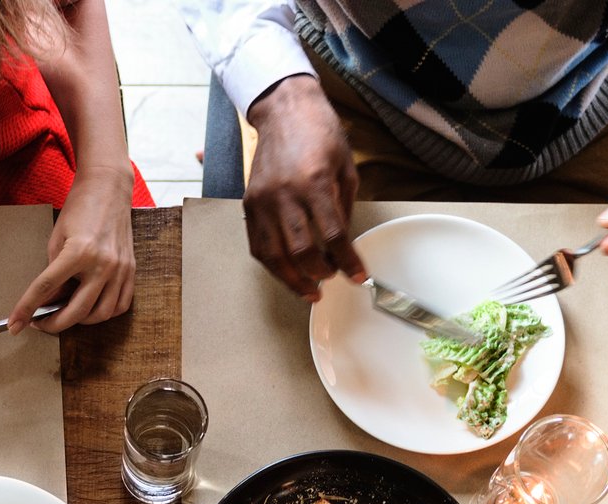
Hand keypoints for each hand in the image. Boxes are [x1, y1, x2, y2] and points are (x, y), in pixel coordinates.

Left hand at [10, 167, 133, 333]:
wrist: (109, 189)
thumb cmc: (80, 209)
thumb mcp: (57, 238)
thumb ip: (53, 271)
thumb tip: (47, 301)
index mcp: (79, 252)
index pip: (46, 289)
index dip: (27, 309)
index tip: (15, 324)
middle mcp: (103, 264)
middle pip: (76, 311)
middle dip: (54, 324)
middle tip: (40, 323)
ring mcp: (120, 270)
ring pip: (101, 315)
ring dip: (81, 322)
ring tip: (66, 314)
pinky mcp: (131, 271)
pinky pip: (120, 305)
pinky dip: (104, 313)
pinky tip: (91, 308)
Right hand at [242, 75, 364, 300]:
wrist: (284, 111)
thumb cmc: (318, 133)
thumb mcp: (344, 167)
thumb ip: (343, 207)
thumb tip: (342, 244)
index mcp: (313, 182)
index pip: (333, 236)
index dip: (347, 262)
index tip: (357, 275)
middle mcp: (284, 194)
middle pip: (301, 252)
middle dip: (320, 273)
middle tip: (332, 278)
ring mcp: (262, 200)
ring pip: (274, 256)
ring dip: (293, 280)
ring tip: (310, 289)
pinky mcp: (249, 203)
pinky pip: (258, 245)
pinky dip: (273, 265)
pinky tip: (287, 272)